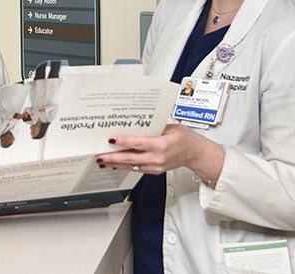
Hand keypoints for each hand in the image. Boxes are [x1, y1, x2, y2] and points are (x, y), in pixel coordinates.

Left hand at [95, 125, 223, 180]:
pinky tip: (115, 164)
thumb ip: (151, 127)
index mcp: (162, 145)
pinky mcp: (154, 171)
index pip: (138, 143)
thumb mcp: (169, 127)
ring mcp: (155, 166)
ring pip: (131, 166)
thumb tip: (131, 124)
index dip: (123, 142)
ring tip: (102, 160)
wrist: (195, 153)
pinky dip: (124, 166)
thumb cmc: (184, 138)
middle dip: (112, 157)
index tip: (111, 139)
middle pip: (130, 158)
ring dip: (115, 164)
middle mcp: (157, 158)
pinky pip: (136, 169)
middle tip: (99, 155)